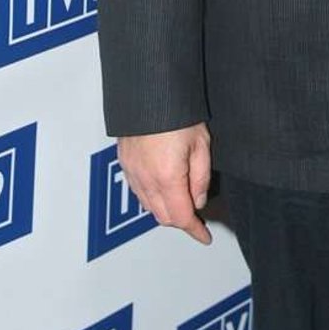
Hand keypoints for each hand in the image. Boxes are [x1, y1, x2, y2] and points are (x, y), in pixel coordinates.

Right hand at [117, 122, 211, 244]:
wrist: (149, 93)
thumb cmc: (178, 113)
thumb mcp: (201, 144)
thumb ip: (200, 177)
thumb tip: (198, 201)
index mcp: (168, 177)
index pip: (181, 217)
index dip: (194, 230)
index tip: (204, 236)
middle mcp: (146, 179)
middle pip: (163, 216)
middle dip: (180, 220)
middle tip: (196, 216)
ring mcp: (132, 171)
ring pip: (148, 206)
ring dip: (165, 209)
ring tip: (181, 201)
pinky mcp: (124, 162)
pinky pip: (138, 191)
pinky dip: (151, 197)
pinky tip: (162, 188)